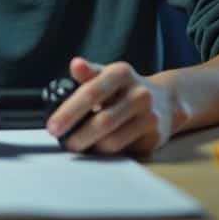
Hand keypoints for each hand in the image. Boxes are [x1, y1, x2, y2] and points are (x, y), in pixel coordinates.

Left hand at [46, 57, 176, 155]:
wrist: (165, 101)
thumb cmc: (125, 89)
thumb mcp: (107, 75)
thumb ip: (88, 73)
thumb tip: (75, 65)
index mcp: (122, 73)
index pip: (92, 92)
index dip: (69, 112)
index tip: (53, 126)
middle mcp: (139, 94)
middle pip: (102, 121)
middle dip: (78, 136)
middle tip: (64, 143)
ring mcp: (150, 116)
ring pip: (112, 141)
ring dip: (91, 147)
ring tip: (81, 145)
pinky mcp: (155, 137)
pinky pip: (123, 151)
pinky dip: (107, 153)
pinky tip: (100, 148)